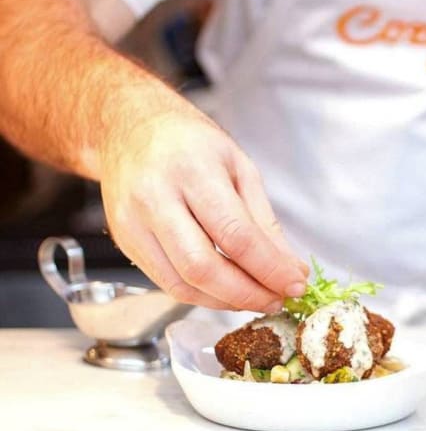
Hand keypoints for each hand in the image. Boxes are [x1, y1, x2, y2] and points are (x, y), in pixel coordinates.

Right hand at [98, 112, 308, 311]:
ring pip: (182, 284)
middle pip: (204, 267)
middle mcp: (156, 198)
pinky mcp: (125, 242)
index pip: (235, 235)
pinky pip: (167, 283)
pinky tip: (227, 291)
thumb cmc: (189, 143)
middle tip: (278, 300)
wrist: (130, 129)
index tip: (295, 285)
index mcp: (192, 171)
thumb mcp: (239, 167)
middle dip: (248, 294)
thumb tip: (289, 269)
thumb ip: (264, 222)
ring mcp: (133, 223)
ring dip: (226, 302)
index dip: (269, 268)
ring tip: (257, 298)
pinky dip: (203, 295)